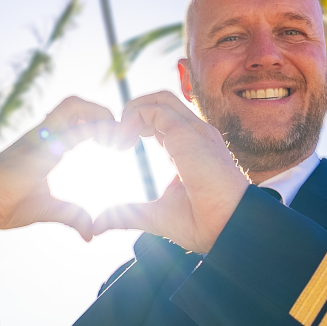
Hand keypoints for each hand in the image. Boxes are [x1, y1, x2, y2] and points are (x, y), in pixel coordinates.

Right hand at [0, 96, 116, 239]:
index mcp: (44, 145)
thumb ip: (73, 216)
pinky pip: (71, 127)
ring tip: (115, 138)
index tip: (117, 145)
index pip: (75, 120)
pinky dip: (95, 129)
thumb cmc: (5, 206)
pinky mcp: (39, 146)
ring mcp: (39, 137)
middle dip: (102, 112)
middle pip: (75, 104)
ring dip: (99, 114)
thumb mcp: (49, 208)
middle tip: (119, 138)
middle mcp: (42, 135)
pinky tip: (109, 145)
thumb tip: (90, 235)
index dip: (98, 124)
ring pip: (73, 105)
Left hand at [94, 91, 248, 252]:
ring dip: (131, 111)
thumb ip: (127, 214)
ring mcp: (194, 131)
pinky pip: (155, 109)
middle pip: (161, 103)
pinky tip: (124, 142)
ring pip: (159, 99)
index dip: (136, 126)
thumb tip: (98, 225)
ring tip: (119, 139)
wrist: (228, 226)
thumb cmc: (202, 224)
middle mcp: (194, 135)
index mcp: (190, 149)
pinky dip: (133, 118)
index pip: (162, 121)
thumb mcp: (154, 216)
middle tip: (116, 141)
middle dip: (132, 113)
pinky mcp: (187, 133)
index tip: (119, 148)